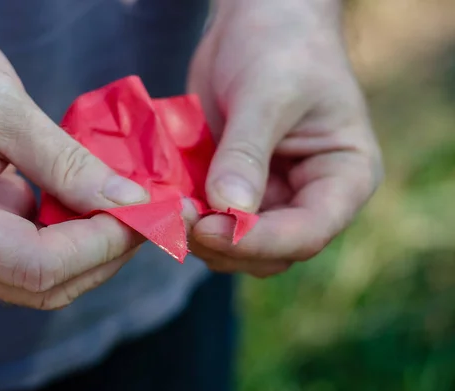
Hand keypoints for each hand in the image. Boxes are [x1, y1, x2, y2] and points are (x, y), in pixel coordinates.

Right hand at [0, 0, 148, 307]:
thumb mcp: (3, 106)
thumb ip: (67, 163)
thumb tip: (130, 204)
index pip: (37, 265)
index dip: (103, 244)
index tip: (149, 212)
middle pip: (42, 284)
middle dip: (106, 252)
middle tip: (154, 215)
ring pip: (40, 277)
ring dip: (93, 247)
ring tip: (131, 208)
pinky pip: (31, 252)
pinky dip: (72, 234)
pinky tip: (96, 201)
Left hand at [187, 0, 382, 276]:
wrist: (259, 20)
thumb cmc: (281, 45)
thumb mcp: (268, 93)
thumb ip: (248, 153)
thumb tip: (228, 210)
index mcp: (343, 178)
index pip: (308, 232)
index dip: (260, 241)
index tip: (211, 229)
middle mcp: (309, 197)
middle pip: (271, 250)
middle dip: (226, 244)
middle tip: (179, 219)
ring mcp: (270, 196)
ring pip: (237, 244)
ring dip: (202, 236)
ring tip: (169, 210)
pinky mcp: (235, 188)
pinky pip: (212, 218)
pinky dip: (189, 217)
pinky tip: (164, 201)